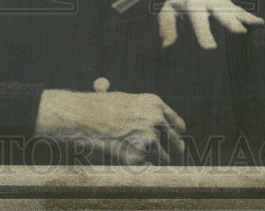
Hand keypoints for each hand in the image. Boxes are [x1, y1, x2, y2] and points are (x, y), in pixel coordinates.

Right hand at [35, 90, 184, 164]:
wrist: (84, 117)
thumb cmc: (99, 107)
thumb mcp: (126, 100)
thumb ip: (142, 111)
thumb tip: (154, 123)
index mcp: (155, 103)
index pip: (175, 121)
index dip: (178, 129)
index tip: (180, 133)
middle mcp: (156, 119)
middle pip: (174, 139)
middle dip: (175, 146)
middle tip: (178, 151)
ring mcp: (150, 138)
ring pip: (161, 155)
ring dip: (156, 158)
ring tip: (140, 155)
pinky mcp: (141, 155)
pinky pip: (146, 164)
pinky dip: (139, 164)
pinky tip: (126, 158)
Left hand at [159, 0, 263, 48]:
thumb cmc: (176, 3)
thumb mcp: (167, 11)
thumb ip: (167, 27)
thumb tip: (167, 45)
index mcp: (192, 2)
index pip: (198, 17)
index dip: (204, 32)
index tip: (209, 47)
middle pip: (220, 10)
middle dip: (229, 21)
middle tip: (239, 32)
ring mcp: (220, 0)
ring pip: (233, 9)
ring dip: (244, 17)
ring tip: (255, 25)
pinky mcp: (227, 3)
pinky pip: (239, 10)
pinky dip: (249, 16)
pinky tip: (260, 23)